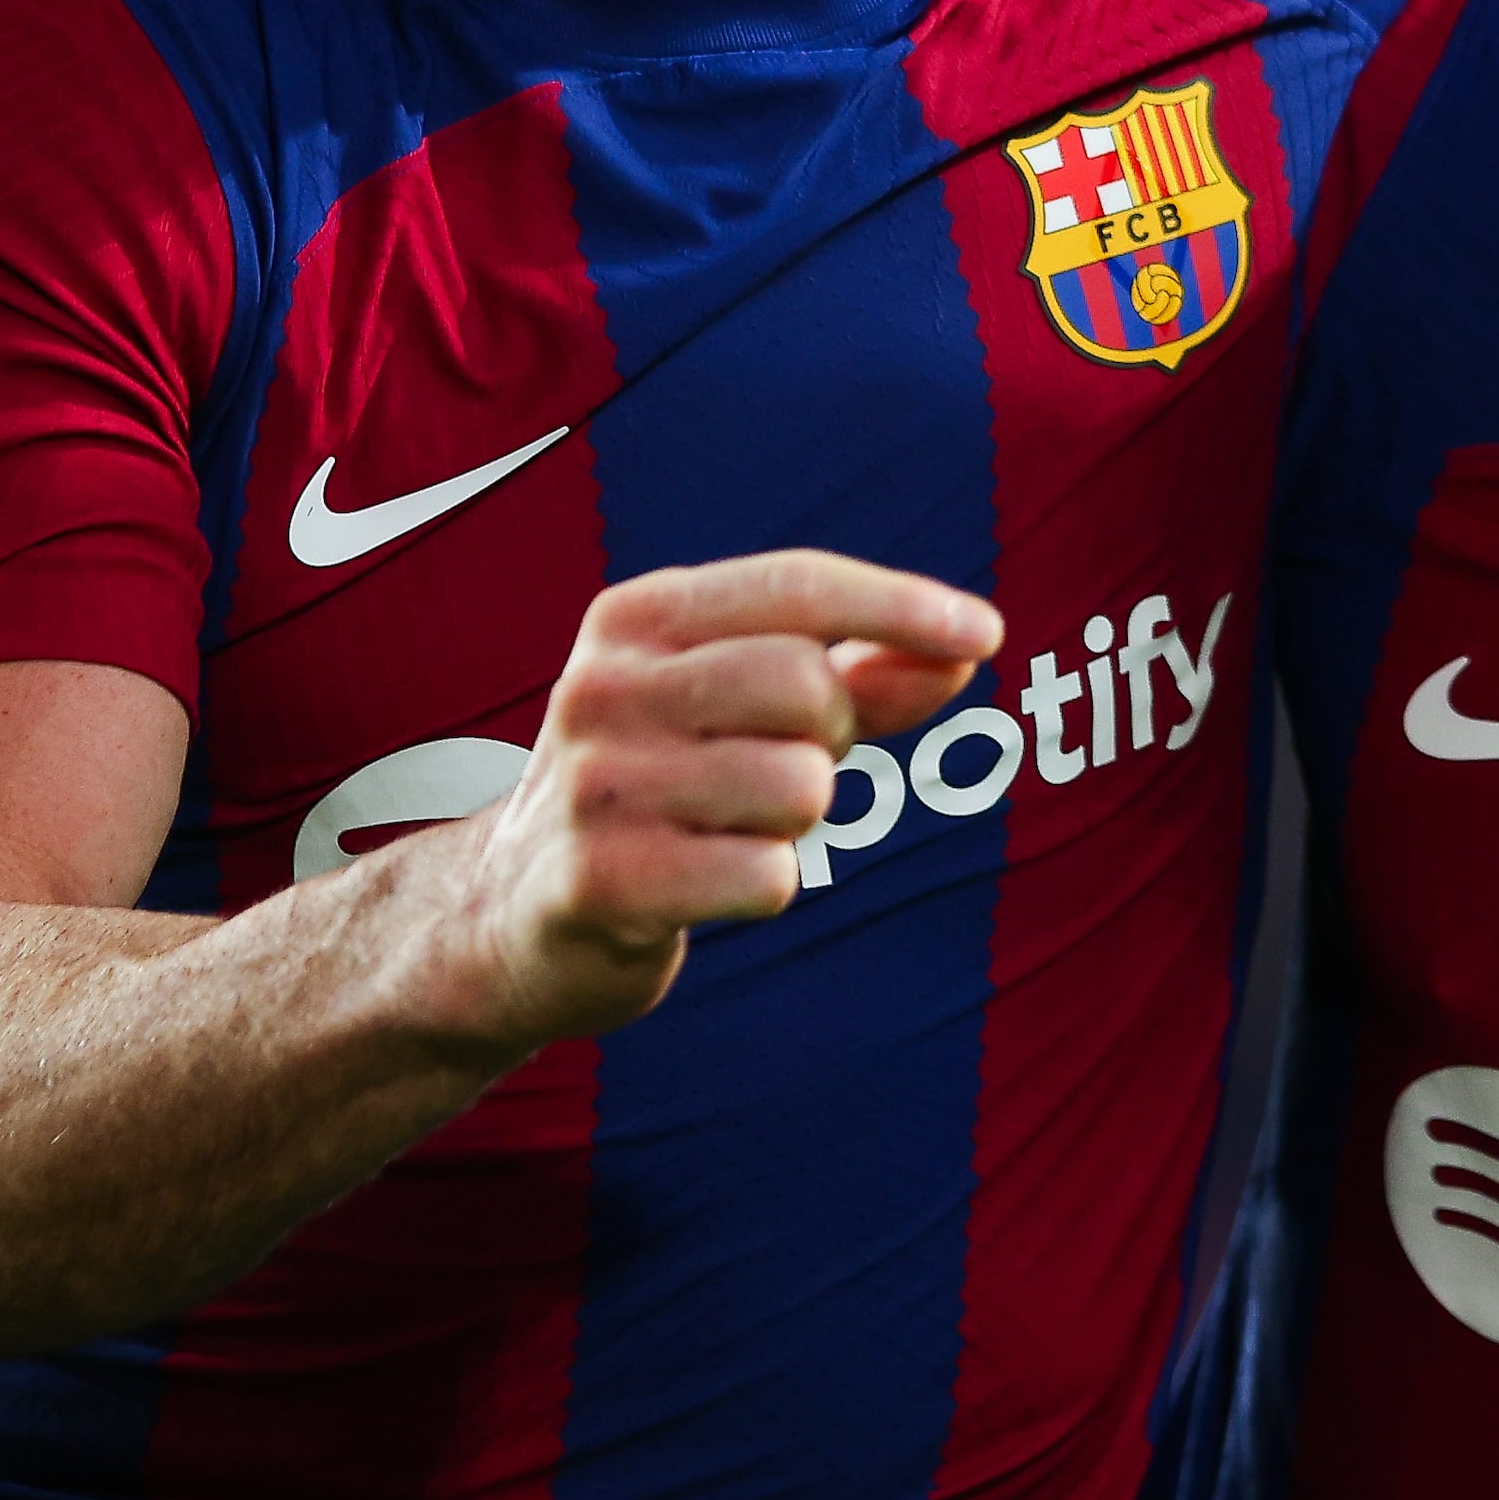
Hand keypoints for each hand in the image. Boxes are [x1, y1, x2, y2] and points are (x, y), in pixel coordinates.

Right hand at [433, 550, 998, 1048]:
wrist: (511, 914)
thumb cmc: (660, 789)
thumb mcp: (742, 709)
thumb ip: (858, 675)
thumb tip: (968, 648)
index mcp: (635, 617)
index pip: (795, 586)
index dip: (900, 606)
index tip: (987, 634)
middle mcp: (603, 686)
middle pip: (806, 686)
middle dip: (830, 738)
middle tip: (779, 770)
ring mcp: (594, 783)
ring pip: (798, 786)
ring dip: (796, 821)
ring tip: (727, 830)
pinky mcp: (598, 880)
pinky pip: (767, 875)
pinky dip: (765, 885)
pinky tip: (706, 884)